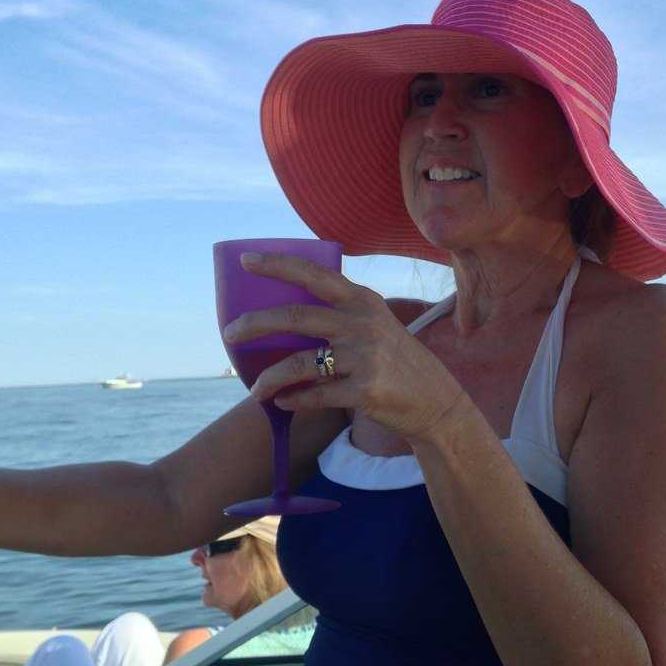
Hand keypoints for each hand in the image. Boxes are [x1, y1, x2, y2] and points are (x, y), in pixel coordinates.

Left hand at [224, 252, 466, 441]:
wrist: (436, 402)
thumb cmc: (398, 362)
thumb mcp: (378, 325)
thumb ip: (342, 315)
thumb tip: (285, 316)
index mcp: (363, 301)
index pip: (314, 275)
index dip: (277, 265)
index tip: (246, 261)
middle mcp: (363, 325)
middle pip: (295, 317)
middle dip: (255, 325)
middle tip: (229, 334)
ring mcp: (364, 358)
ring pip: (299, 364)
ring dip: (270, 378)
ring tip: (256, 390)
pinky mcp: (365, 392)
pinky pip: (315, 396)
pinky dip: (294, 401)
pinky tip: (283, 403)